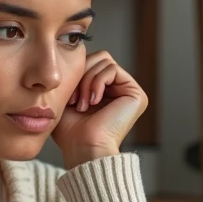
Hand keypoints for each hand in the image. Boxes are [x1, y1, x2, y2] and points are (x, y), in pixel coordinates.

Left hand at [51, 51, 147, 168]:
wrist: (82, 149)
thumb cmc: (70, 132)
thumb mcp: (66, 96)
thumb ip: (73, 75)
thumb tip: (71, 52)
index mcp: (105, 91)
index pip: (91, 62)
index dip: (76, 73)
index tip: (67, 97)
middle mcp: (120, 90)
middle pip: (99, 57)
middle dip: (81, 75)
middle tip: (75, 100)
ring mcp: (129, 92)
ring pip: (104, 61)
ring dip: (87, 81)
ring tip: (83, 104)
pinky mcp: (136, 94)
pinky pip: (112, 69)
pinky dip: (97, 82)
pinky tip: (93, 101)